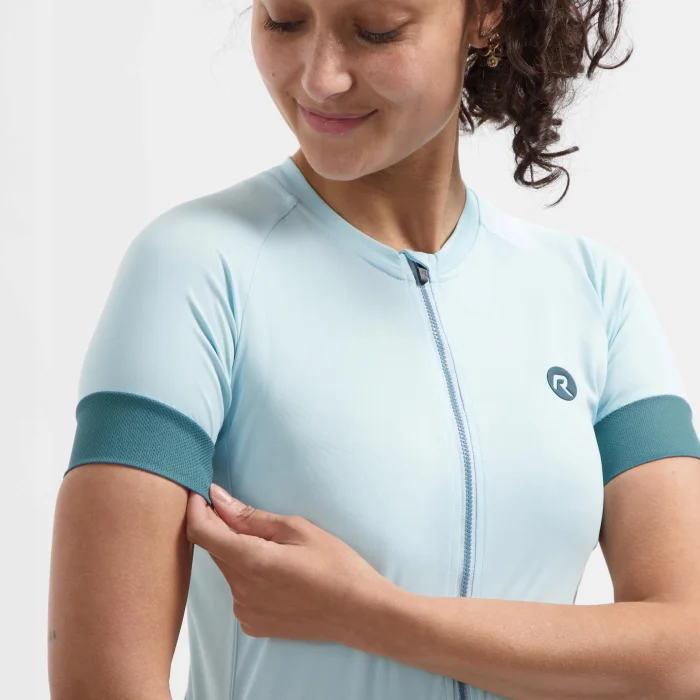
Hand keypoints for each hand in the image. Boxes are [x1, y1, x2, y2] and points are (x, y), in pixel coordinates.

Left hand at [185, 484, 395, 643]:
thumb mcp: (298, 529)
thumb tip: (218, 498)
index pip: (202, 533)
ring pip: (228, 570)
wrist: (360, 612)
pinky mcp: (253, 624)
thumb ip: (251, 517)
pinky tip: (277, 573)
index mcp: (251, 562)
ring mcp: (245, 611)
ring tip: (274, 547)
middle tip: (246, 514)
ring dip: (237, 552)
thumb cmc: (336, 565)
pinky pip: (239, 591)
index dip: (195, 509)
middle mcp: (241, 590)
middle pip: (214, 550)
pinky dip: (248, 576)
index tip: (201, 493)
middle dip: (221, 528)